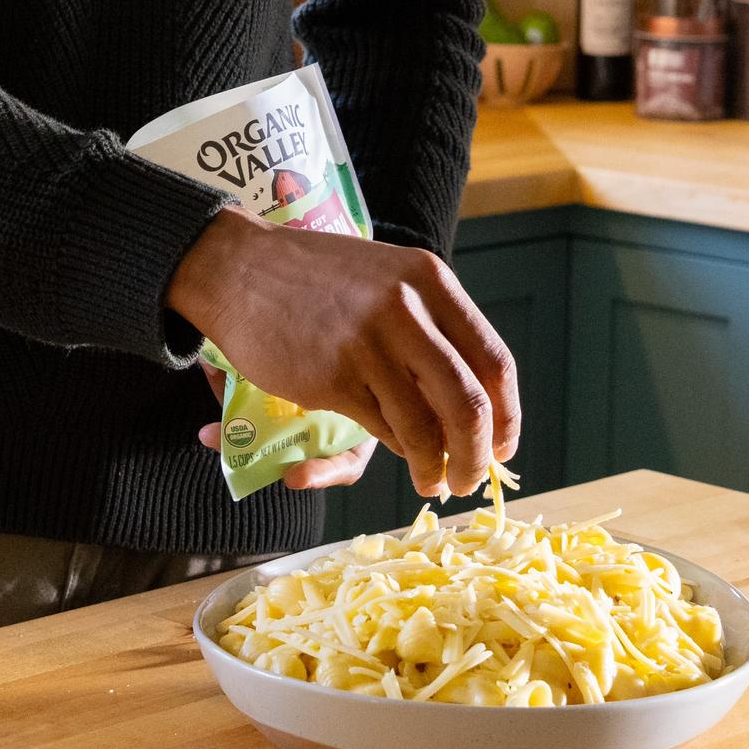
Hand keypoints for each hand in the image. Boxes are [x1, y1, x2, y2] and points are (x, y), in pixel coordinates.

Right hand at [167, 214, 518, 496]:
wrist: (241, 268)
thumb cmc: (318, 279)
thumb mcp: (388, 280)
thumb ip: (430, 326)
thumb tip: (472, 397)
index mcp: (431, 281)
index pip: (493, 360)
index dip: (507, 413)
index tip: (504, 444)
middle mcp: (408, 310)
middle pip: (469, 404)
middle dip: (478, 453)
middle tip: (473, 477)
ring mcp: (369, 345)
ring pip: (425, 427)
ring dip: (436, 466)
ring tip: (435, 480)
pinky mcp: (333, 378)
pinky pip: (381, 429)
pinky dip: (395, 450)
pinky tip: (398, 455)